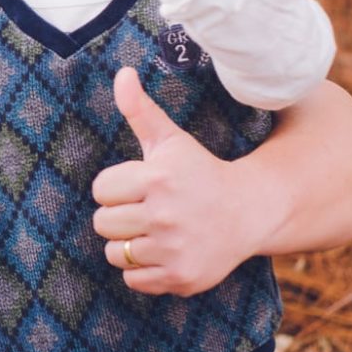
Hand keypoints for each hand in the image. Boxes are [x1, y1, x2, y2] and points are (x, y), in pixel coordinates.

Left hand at [91, 67, 263, 295]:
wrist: (250, 211)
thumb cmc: (200, 172)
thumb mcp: (170, 140)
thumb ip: (139, 109)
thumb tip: (121, 73)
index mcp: (157, 179)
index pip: (100, 190)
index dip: (116, 188)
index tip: (141, 186)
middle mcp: (165, 215)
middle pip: (102, 224)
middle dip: (120, 216)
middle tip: (149, 210)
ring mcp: (174, 249)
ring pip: (115, 252)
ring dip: (129, 244)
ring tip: (156, 231)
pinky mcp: (181, 277)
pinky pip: (132, 279)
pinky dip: (143, 270)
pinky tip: (165, 252)